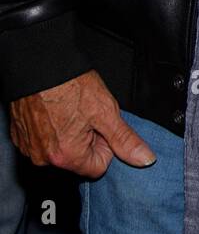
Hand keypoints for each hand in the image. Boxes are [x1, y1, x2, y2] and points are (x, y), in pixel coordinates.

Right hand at [8, 70, 155, 177]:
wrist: (39, 66)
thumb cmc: (70, 84)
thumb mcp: (106, 111)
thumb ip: (125, 139)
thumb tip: (145, 158)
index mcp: (66, 156)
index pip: (98, 167)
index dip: (106, 145)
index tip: (102, 127)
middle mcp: (44, 158)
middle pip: (78, 160)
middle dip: (87, 140)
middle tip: (86, 115)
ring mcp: (29, 148)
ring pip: (60, 150)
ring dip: (69, 135)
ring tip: (70, 110)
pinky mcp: (19, 137)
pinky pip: (42, 142)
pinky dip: (51, 130)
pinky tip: (55, 111)